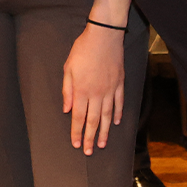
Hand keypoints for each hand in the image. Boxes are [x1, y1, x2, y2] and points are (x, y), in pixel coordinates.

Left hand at [62, 22, 126, 153]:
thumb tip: (66, 109)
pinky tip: (116, 122)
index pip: (78, 117)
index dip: (76, 132)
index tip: (75, 144)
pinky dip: (118, 113)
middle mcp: (96, 93)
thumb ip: (67, 90)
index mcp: (81, 90)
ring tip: (103, 143)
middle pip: (93, 120)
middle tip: (89, 151)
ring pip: (107, 115)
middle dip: (90, 137)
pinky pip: (119, 102)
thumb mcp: (68, 68)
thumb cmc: (83, 50)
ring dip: (105, 131)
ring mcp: (110, 89)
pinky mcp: (119, 83)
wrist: (104, 35)